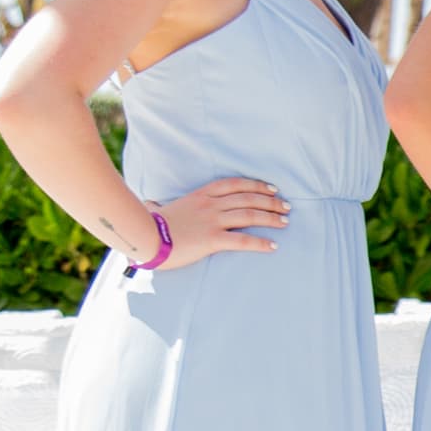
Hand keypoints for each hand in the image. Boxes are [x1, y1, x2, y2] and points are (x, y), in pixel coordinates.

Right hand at [150, 175, 285, 266]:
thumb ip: (167, 205)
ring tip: (285, 222)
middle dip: (271, 201)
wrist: (144, 237)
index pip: (235, 184)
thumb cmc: (150, 225)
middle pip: (249, 198)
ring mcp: (212, 221)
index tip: (272, 189)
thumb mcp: (164, 208)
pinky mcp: (212, 239)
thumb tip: (151, 204)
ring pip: (250, 215)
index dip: (257, 185)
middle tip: (286, 206)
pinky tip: (272, 246)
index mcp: (201, 195)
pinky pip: (242, 240)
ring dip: (271, 218)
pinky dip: (260, 242)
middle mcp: (210, 205)